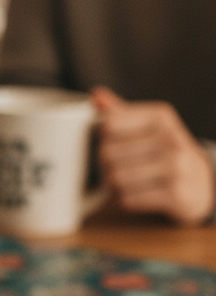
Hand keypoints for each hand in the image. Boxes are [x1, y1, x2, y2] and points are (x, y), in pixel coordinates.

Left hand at [92, 87, 214, 225]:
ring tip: (125, 183)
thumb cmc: (164, 153)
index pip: (108, 125)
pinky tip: (136, 195)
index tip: (113, 144)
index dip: (102, 140)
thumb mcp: (146, 128)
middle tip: (116, 169)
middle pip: (108, 154)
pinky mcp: (177, 194)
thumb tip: (95, 94)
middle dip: (105, 166)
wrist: (200, 184)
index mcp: (160, 116)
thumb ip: (119, 113)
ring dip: (112, 185)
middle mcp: (172, 138)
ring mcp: (178, 166)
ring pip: (116, 178)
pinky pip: (128, 199)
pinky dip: (124, 200)